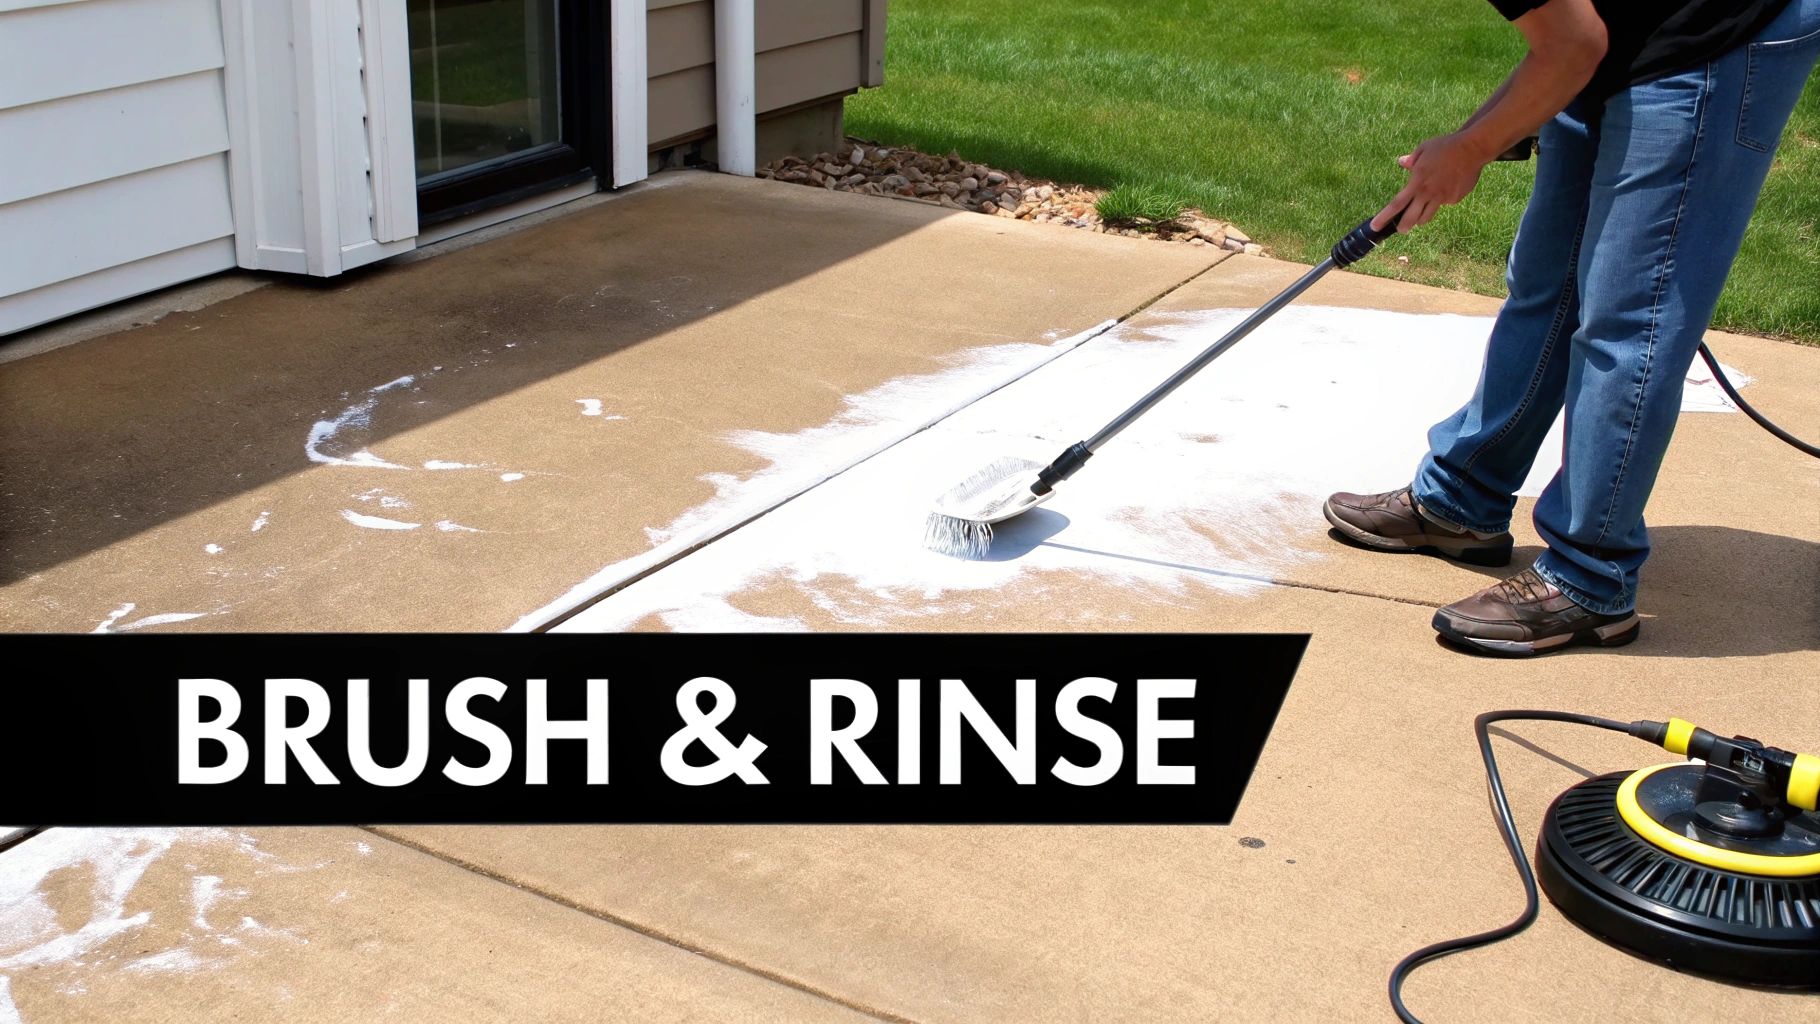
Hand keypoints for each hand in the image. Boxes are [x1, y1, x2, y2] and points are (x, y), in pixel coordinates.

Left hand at [1372, 132, 1491, 232]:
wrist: (1473, 149)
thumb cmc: (1447, 146)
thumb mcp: (1424, 149)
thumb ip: (1412, 160)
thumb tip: (1402, 162)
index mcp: (1417, 181)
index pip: (1396, 204)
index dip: (1384, 217)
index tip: (1375, 226)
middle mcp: (1428, 192)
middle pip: (1411, 218)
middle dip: (1403, 227)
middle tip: (1401, 229)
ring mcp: (1443, 197)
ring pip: (1427, 216)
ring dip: (1421, 217)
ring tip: (1419, 213)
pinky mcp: (1455, 198)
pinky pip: (1444, 203)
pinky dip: (1442, 199)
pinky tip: (1448, 186)